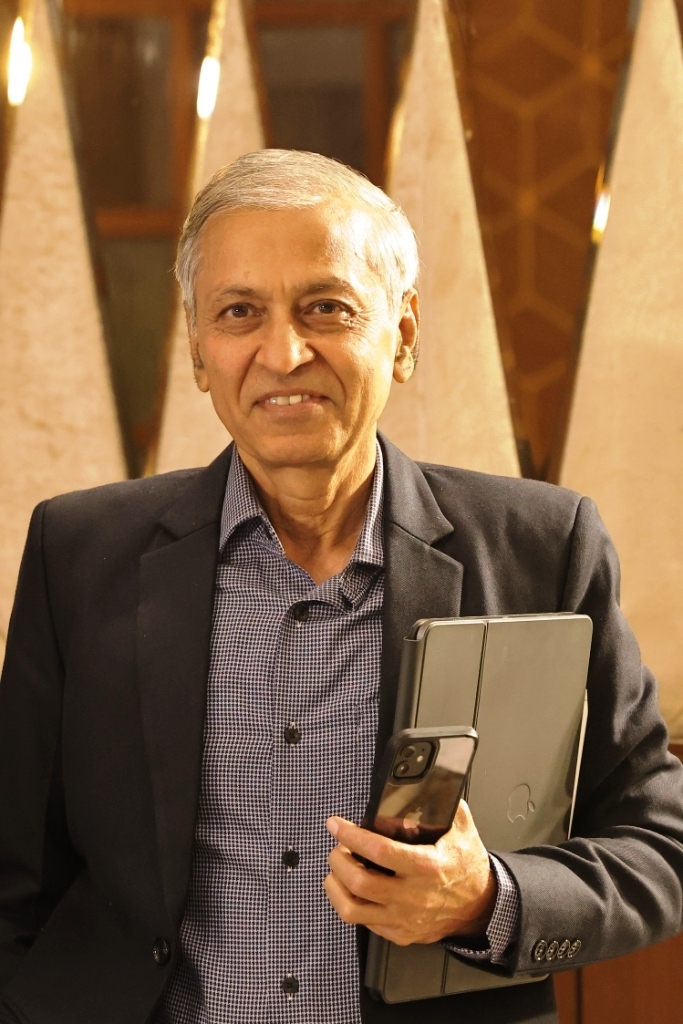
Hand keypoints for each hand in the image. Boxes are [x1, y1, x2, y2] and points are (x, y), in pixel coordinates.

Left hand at [324, 801, 496, 945]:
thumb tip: (424, 784)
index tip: (337, 825)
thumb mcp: (462, 829)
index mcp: (427, 867)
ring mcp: (405, 919)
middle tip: (338, 847)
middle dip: (339, 860)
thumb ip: (442, 805)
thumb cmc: (467, 866)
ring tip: (337, 870)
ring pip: (353, 909)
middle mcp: (413, 896)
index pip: (379, 851)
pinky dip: (351, 903)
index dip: (352, 836)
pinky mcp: (401, 933)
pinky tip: (352, 889)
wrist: (481, 905)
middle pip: (359, 882)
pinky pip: (364, 923)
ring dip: (336, 886)